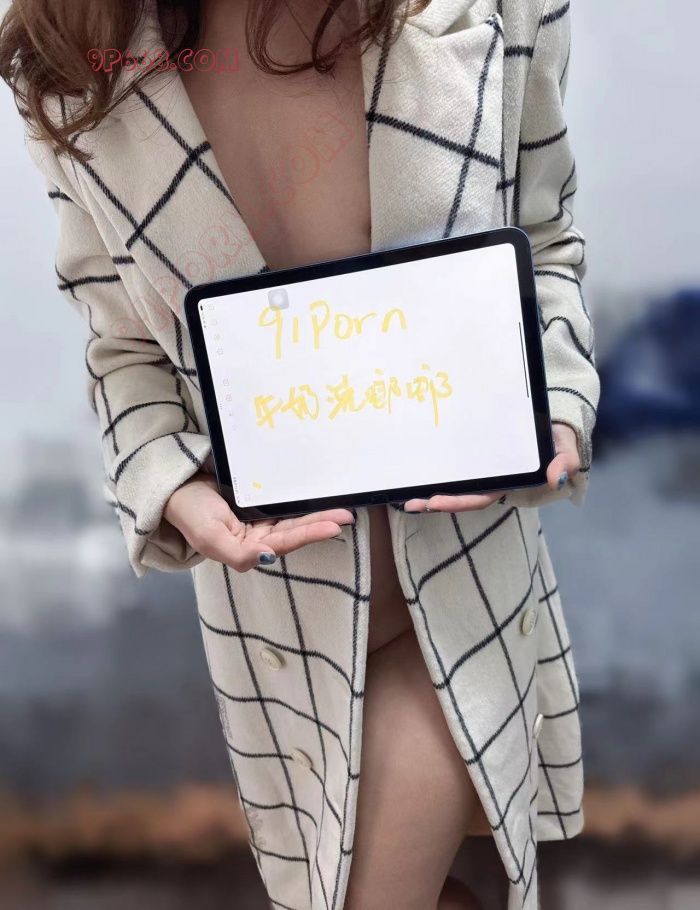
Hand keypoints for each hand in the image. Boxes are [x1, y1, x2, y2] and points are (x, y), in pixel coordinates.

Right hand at [164, 472, 354, 571]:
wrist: (174, 487)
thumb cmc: (189, 514)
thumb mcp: (210, 537)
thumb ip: (238, 554)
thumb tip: (268, 558)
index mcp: (247, 549)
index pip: (284, 543)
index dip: (309, 534)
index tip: (334, 525)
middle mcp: (256, 537)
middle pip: (294, 531)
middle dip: (321, 524)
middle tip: (347, 515)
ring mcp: (258, 519)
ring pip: (292, 518)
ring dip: (316, 514)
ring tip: (342, 509)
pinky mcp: (257, 502)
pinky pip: (283, 503)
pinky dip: (301, 502)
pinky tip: (318, 498)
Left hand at [403, 422, 580, 512]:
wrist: (555, 421)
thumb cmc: (559, 438)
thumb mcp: (566, 448)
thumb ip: (565, 462)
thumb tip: (555, 478)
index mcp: (510, 483)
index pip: (480, 497)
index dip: (457, 502)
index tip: (434, 502)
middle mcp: (494, 480)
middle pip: (461, 496)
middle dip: (435, 502)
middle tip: (409, 502)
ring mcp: (485, 469)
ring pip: (456, 484)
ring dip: (431, 490)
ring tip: (406, 495)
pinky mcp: (477, 455)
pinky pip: (456, 466)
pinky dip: (437, 470)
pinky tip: (418, 470)